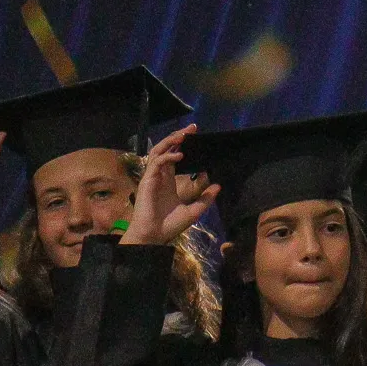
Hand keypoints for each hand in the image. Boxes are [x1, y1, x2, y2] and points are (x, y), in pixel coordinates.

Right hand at [124, 124, 216, 244]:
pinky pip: (157, 162)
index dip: (183, 145)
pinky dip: (168, 156)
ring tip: (184, 135)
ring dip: (171, 141)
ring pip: (158, 151)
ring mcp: (153, 177)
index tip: (196, 137)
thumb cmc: (169, 226)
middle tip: (192, 128)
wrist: (154, 237)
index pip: (175, 156)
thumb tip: (218, 186)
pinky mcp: (148, 180)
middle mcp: (160, 176)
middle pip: (166, 149)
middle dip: (178, 137)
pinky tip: (180, 156)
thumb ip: (205, 198)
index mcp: (169, 181)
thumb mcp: (193, 211)